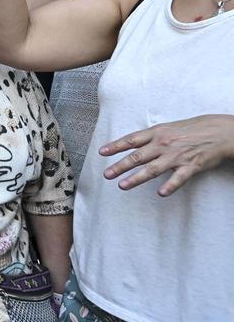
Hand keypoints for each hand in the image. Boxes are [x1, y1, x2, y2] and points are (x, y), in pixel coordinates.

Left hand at [99, 114, 233, 196]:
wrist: (219, 131)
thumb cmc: (191, 129)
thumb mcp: (168, 128)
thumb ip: (151, 137)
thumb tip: (132, 144)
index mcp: (157, 133)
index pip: (131, 140)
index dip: (115, 146)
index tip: (101, 152)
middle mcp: (164, 144)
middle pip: (137, 156)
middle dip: (120, 166)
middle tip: (106, 174)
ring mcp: (177, 156)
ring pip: (153, 169)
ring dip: (136, 178)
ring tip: (122, 186)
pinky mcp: (191, 166)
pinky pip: (179, 178)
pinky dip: (170, 186)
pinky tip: (161, 193)